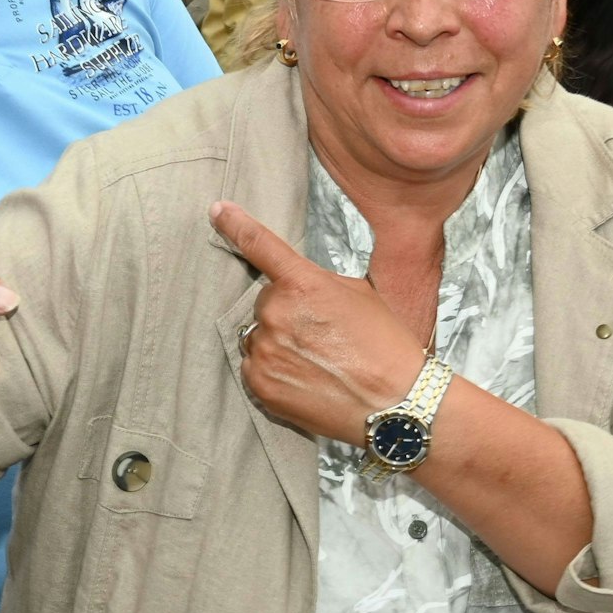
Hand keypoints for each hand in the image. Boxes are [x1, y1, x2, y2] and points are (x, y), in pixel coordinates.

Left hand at [210, 201, 426, 444]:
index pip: (260, 245)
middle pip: (266, 303)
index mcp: (303, 283)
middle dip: (287, 314)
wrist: (396, 402)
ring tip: (318, 362)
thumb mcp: (360, 294)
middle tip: (323, 336)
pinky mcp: (261, 383)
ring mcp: (266, 350)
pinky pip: (256, 367)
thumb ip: (319, 282)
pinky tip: (306, 380)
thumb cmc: (385, 345)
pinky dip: (274, 371)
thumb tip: (298, 284)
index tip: (217, 211)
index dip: (235, 224)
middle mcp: (277, 313)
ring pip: (259, 337)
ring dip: (279, 344)